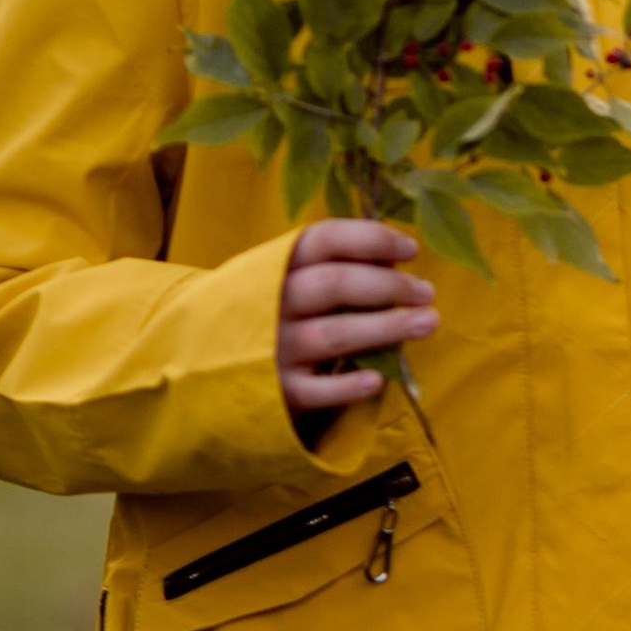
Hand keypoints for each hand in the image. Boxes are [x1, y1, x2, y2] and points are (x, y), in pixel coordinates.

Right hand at [277, 220, 440, 415]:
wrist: (202, 358)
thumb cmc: (268, 309)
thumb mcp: (288, 278)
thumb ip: (335, 266)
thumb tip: (395, 260)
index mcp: (275, 265)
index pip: (324, 240)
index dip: (371, 240)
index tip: (410, 250)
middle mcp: (271, 302)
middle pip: (334, 284)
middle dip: (388, 286)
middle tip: (427, 293)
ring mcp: (271, 348)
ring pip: (333, 335)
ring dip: (385, 327)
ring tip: (428, 323)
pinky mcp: (276, 390)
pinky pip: (314, 390)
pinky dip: (347, 385)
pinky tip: (378, 380)